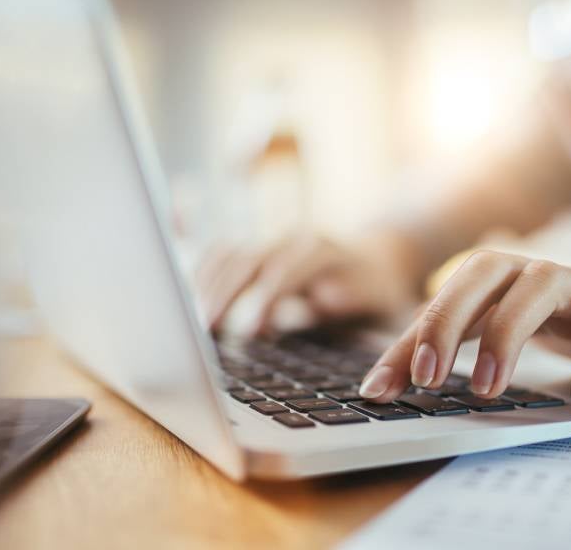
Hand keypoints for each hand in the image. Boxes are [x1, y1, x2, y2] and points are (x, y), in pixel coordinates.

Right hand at [196, 234, 418, 334]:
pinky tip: (189, 304)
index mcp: (323, 250)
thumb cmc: (379, 291)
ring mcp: (272, 243)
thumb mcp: (378, 299)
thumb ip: (352, 299)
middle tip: (204, 330)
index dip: (265, 299)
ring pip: (229, 255)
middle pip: (247, 260)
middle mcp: (292, 240)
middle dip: (224, 294)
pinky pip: (221, 256)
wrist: (381, 259)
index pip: (285, 270)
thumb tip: (323, 299)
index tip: (250, 330)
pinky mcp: (258, 252)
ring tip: (192, 324)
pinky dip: (202, 276)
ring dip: (207, 287)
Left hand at [358, 250, 570, 403]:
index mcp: (507, 280)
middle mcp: (542, 274)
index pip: (446, 297)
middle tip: (428, 378)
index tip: (379, 390)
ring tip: (487, 387)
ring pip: (542, 282)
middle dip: (448, 319)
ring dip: (508, 332)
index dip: (409, 340)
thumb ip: (454, 353)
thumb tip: (381, 383)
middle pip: (485, 269)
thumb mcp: (515, 339)